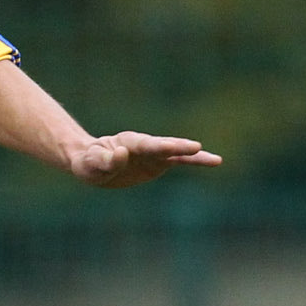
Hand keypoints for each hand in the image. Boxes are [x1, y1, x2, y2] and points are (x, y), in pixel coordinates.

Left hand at [71, 133, 221, 188]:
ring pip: (176, 153)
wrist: (94, 162)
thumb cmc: (90, 161)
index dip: (157, 146)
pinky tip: (214, 161)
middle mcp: (144, 145)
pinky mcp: (159, 163)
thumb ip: (106, 160)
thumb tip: (121, 154)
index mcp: (128, 143)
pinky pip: (180, 162)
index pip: (145, 145)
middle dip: (178, 147)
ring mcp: (154, 153)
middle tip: (195, 147)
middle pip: (163, 146)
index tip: (169, 147)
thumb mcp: (92, 163)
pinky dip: (195, 161)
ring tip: (215, 160)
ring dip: (193, 155)